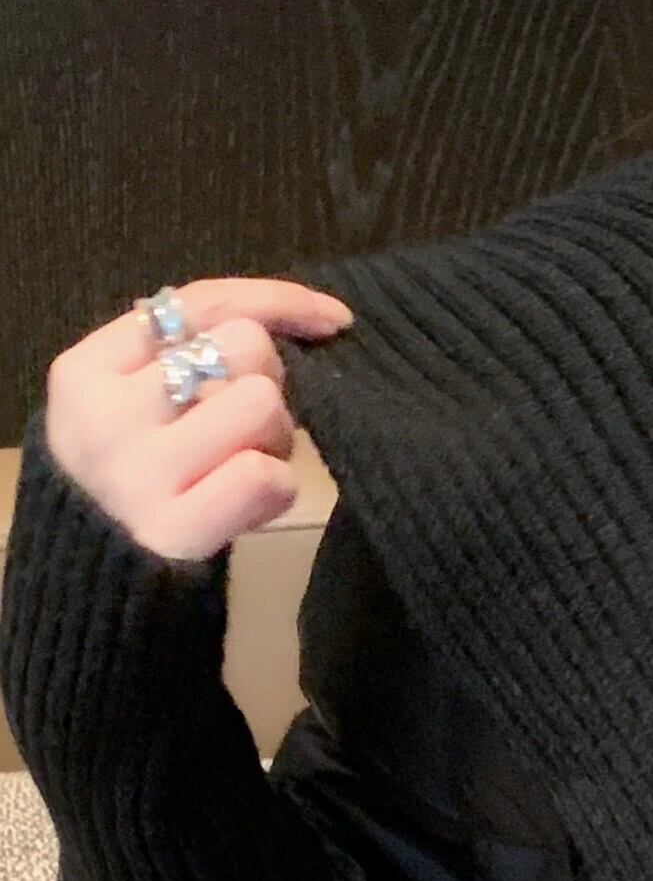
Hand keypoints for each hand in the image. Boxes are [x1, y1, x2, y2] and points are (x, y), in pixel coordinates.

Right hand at [41, 276, 356, 565]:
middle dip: (270, 381)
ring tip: (251, 463)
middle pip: (242, 346)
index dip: (277, 302)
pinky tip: (255, 502)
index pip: (199, 303)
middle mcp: (107, 412)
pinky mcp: (173, 529)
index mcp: (89, 367)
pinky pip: (265, 475)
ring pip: (260, 403)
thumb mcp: (140, 400)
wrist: (102, 578)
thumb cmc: (140, 476)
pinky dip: (279, 487)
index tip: (333, 319)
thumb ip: (187, 353)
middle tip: (255, 427)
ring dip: (278, 437)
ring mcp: (137, 472)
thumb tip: (303, 317)